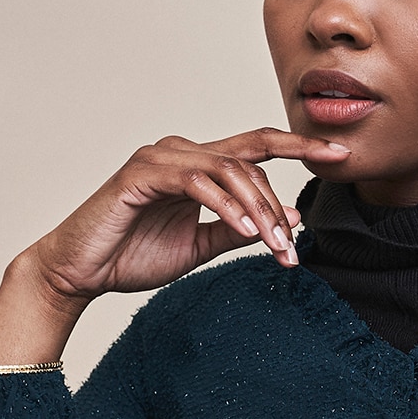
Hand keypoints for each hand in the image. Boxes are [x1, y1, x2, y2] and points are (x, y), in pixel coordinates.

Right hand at [0, 129, 348, 364]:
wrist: (78, 272)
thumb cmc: (131, 256)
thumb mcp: (200, 247)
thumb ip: (239, 229)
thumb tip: (288, 220)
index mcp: (197, 165)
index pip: (257, 147)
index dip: (300, 146)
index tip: (339, 154)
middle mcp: (181, 152)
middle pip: (251, 160)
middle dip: (278, 204)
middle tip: (292, 248)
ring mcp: (160, 158)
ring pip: (229, 169)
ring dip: (257, 210)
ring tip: (271, 247)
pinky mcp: (141, 173)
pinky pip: (198, 182)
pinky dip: (226, 205)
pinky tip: (243, 229)